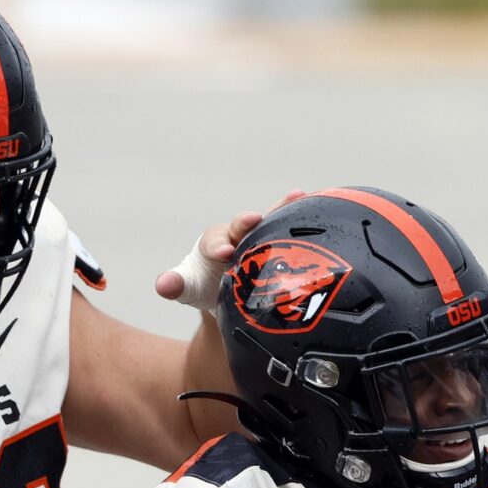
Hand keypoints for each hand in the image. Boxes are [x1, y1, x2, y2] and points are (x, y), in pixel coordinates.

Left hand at [155, 191, 307, 308]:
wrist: (230, 293)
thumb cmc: (206, 286)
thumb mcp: (189, 289)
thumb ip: (177, 285)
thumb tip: (163, 285)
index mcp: (213, 242)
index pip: (213, 240)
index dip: (218, 244)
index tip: (224, 252)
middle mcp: (238, 234)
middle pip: (242, 225)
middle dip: (246, 221)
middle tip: (252, 218)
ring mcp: (261, 238)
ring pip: (270, 220)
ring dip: (283, 208)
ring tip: (298, 194)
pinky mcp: (280, 244)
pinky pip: (292, 230)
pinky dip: (305, 219)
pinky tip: (325, 209)